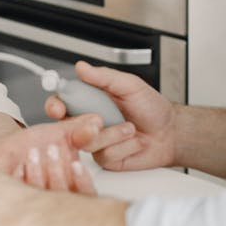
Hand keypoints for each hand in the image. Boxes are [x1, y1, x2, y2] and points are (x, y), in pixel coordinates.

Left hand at [0, 114, 102, 192]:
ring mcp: (35, 201)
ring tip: (33, 152)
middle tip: (52, 149)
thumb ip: (80, 132)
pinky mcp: (15, 198)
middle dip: (57, 172)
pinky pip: (17, 195)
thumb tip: (96, 123)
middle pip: (62, 198)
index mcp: (73, 187)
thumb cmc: (39, 144)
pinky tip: (19, 166)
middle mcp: (56, 200)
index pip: (86, 196)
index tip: (76, 164)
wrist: (11, 149)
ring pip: (40, 197)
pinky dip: (19, 179)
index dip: (82, 182)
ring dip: (38, 173)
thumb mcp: (62, 134)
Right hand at [46, 61, 176, 170]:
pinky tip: (134, 142)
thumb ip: (104, 77)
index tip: (57, 108)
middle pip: (67, 127)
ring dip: (114, 134)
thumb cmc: (152, 107)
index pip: (62, 102)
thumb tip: (82, 67)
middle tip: (100, 119)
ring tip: (130, 128)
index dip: (55, 106)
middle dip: (82, 125)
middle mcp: (89, 121)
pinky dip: (123, 146)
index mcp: (90, 100)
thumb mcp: (129, 85)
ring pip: (88, 142)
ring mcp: (97, 141)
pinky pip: (105, 154)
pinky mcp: (106, 158)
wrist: (170, 133)